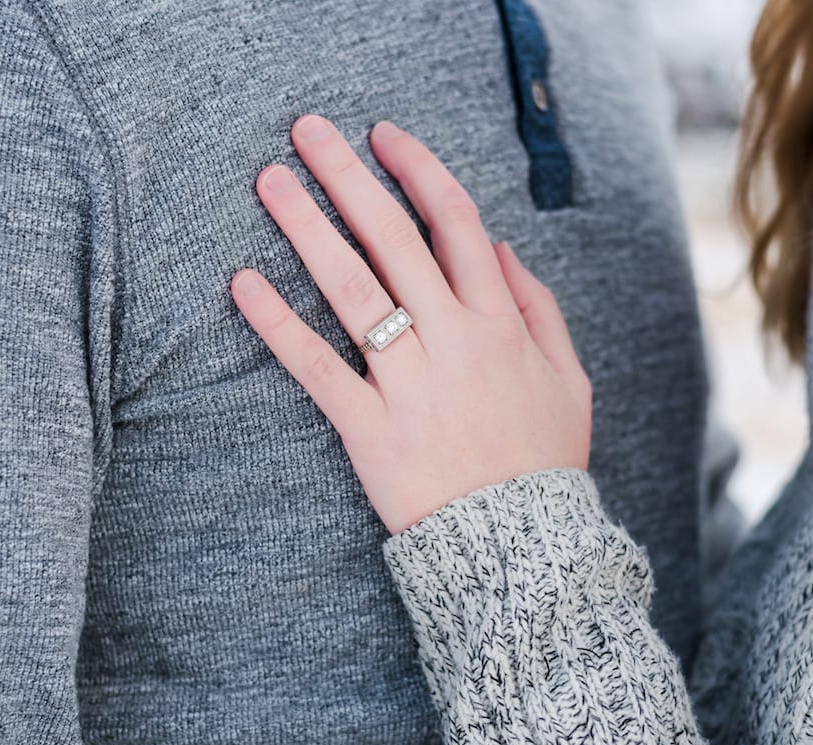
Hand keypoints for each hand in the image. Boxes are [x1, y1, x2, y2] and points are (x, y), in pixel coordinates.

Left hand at [230, 116, 590, 533]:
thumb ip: (540, 307)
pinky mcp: (369, 429)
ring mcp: (408, 383)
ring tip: (271, 181)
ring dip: (308, 229)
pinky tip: (243, 284)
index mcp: (500, 323)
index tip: (384, 137)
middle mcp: (453, 340)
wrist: (520, 546)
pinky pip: (316, 369)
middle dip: (349, 176)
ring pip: (352, 289)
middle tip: (308, 130)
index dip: (418, 170)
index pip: (455, 223)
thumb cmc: (542, 458)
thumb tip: (500, 247)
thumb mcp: (569, 378)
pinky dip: (278, 325)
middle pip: (395, 239)